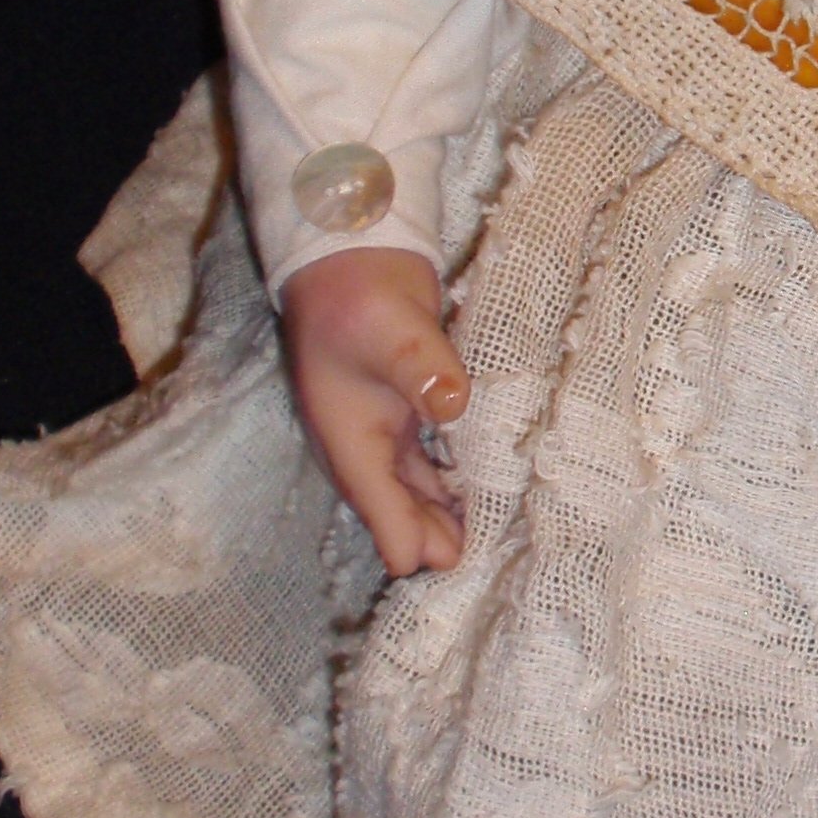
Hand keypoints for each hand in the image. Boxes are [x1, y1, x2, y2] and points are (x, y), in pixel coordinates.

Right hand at [277, 247, 467, 574]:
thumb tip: (453, 402)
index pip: (374, 496)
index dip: (400, 532)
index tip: (429, 563)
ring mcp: (381, 426)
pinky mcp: (404, 411)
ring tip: (470, 541)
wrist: (351, 255)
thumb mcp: (393, 327)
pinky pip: (423, 462)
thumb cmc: (359, 293)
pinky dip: (443, 482)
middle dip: (423, 534)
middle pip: (391, 503)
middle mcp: (359, 439)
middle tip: (462, 561)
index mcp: (346, 432)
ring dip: (435, 512)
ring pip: (408, 486)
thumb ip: (423, 366)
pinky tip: (472, 492)